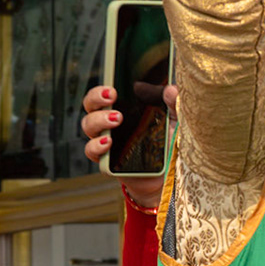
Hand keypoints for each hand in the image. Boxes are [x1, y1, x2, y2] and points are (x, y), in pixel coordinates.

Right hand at [82, 82, 177, 207]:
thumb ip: (174, 104)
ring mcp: (108, 142)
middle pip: (91, 106)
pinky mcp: (107, 162)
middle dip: (96, 98)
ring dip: (98, 119)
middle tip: (111, 97)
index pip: (104, 95)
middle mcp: (112, 124)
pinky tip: (108, 142)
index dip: (101, 89)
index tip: (112, 89)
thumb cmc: (170, 144)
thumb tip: (170, 89)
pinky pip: (92, 152)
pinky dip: (96, 145)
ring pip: (88, 126)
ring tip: (116, 119)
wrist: (170, 176)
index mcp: (125, 109)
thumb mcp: (176, 120)